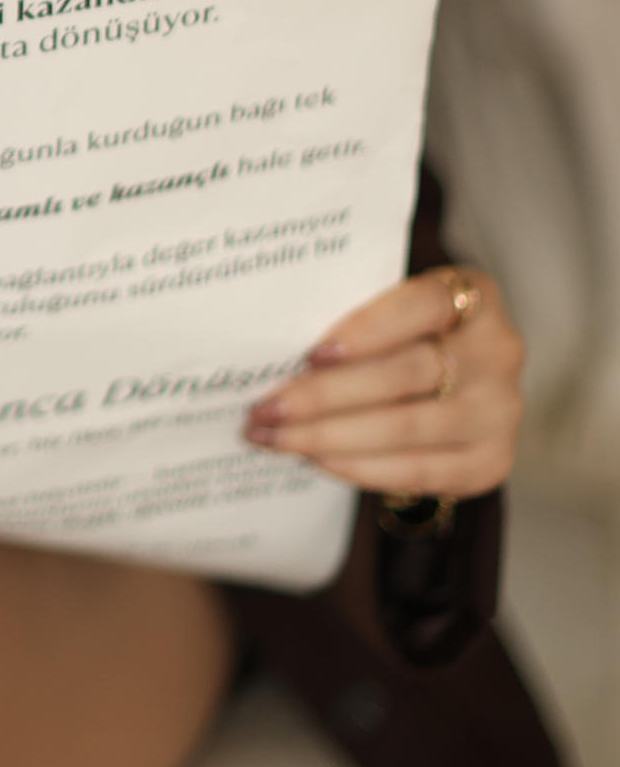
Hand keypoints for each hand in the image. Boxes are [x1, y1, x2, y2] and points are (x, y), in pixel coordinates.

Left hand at [244, 266, 521, 499]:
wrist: (457, 386)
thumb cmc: (407, 335)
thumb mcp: (393, 307)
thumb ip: (355, 314)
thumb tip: (276, 350)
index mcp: (475, 295)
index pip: (423, 304)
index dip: (369, 329)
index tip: (312, 355)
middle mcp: (498, 351)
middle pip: (406, 374)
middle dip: (324, 396)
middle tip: (265, 409)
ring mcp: (500, 410)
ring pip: (406, 427)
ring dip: (329, 437)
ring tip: (275, 438)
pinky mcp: (491, 461)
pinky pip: (418, 471)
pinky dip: (361, 467)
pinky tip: (316, 460)